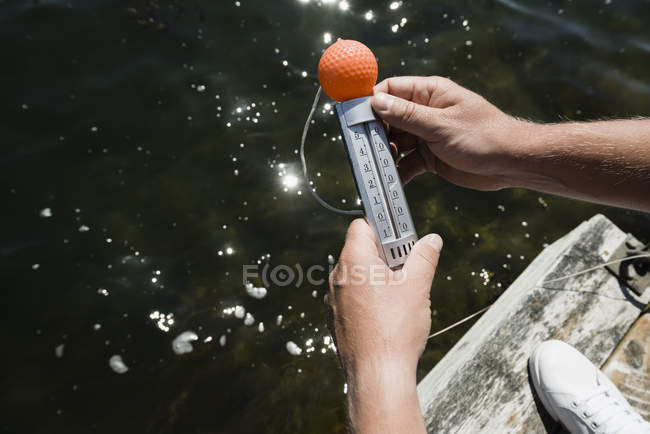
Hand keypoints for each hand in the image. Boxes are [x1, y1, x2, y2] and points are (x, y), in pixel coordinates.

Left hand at [326, 219, 441, 432]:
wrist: (377, 375)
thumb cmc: (394, 330)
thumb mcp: (417, 287)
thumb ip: (424, 257)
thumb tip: (432, 240)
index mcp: (354, 261)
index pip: (362, 226)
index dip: (383, 226)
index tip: (402, 234)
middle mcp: (338, 277)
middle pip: (361, 251)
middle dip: (386, 255)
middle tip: (407, 268)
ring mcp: (334, 299)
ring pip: (358, 276)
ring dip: (378, 278)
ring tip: (400, 295)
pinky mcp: (336, 318)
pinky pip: (353, 298)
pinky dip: (368, 299)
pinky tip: (387, 315)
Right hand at [371, 76, 528, 189]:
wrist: (510, 163)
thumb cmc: (482, 136)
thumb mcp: (441, 125)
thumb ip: (407, 115)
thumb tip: (375, 102)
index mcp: (430, 93)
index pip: (391, 90)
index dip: (371, 101)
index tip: (355, 117)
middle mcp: (425, 112)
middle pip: (388, 118)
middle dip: (376, 132)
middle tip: (365, 148)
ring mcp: (426, 135)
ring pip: (395, 142)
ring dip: (385, 154)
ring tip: (378, 166)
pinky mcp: (429, 157)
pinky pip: (407, 163)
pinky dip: (398, 172)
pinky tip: (391, 182)